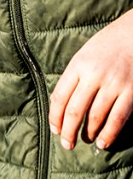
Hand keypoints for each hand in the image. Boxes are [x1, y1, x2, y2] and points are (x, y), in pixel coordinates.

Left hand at [49, 8, 132, 150]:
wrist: (132, 35)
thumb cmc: (105, 46)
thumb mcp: (83, 55)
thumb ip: (74, 77)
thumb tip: (62, 105)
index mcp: (77, 65)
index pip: (60, 95)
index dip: (55, 116)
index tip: (54, 129)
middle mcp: (93, 75)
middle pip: (74, 110)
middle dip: (68, 130)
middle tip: (66, 144)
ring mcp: (112, 85)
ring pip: (95, 117)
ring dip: (88, 133)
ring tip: (84, 141)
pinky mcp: (130, 93)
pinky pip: (117, 119)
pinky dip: (109, 134)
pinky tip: (102, 142)